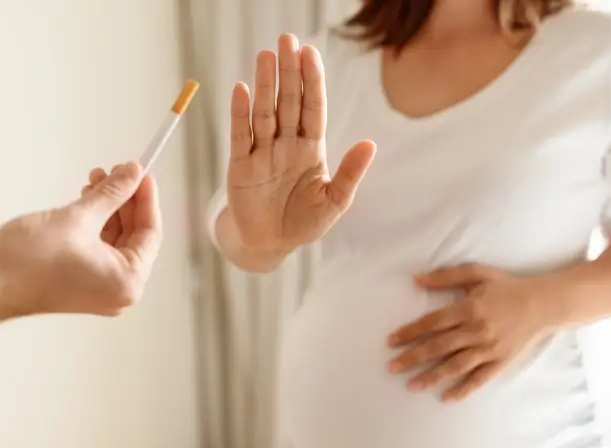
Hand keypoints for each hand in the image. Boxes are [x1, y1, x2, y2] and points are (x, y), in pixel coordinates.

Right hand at [0, 162, 161, 316]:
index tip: (141, 172)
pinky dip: (96, 224)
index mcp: (128, 281)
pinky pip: (99, 249)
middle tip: (119, 171)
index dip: (146, 197)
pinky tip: (87, 199)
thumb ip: (112, 193)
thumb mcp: (79, 216)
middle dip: (125, 200)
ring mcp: (99, 290)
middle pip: (135, 236)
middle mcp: (119, 291)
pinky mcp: (81, 284)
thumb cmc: (28, 261)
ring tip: (97, 179)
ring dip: (108, 208)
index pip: (151, 232)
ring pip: (115, 240)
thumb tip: (132, 174)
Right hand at [227, 33, 375, 253]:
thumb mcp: (334, 201)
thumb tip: (370, 144)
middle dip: (288, 71)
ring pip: (264, 112)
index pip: (313, 108)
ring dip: (264, 84)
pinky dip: (240, 113)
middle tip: (287, 40)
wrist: (270, 244)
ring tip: (265, 56)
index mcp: (311, 148)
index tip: (310, 53)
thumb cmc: (304, 221)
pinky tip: (241, 90)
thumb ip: (350, 173)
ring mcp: (263, 151)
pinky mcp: (241, 165)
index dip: (313, 81)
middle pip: (288, 101)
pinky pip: (241, 135)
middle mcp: (286, 143)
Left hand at [386, 263, 556, 401]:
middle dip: (412, 358)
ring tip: (411, 385)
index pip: (432, 323)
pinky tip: (445, 397)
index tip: (391, 341)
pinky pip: (479, 379)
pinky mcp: (501, 362)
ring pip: (455, 366)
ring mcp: (489, 349)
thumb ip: (446, 276)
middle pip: (438, 346)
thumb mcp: (477, 273)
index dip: (410, 332)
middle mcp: (477, 330)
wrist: (543, 305)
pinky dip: (462, 389)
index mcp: (469, 308)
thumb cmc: (506, 287)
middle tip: (391, 367)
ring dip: (431, 376)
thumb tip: (417, 279)